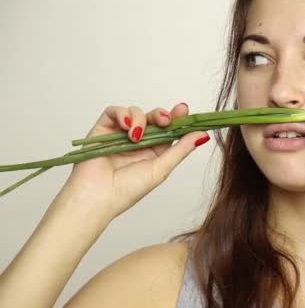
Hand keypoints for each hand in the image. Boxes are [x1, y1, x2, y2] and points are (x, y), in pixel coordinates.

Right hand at [58, 102, 209, 223]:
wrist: (97, 196)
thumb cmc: (128, 190)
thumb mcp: (161, 169)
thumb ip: (181, 150)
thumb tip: (203, 135)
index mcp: (155, 151)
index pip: (169, 129)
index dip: (178, 118)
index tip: (185, 111)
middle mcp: (139, 141)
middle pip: (154, 117)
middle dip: (162, 115)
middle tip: (166, 119)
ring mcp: (120, 134)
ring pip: (136, 112)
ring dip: (142, 119)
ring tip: (137, 136)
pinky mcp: (103, 129)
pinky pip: (114, 111)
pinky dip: (123, 114)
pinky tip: (128, 127)